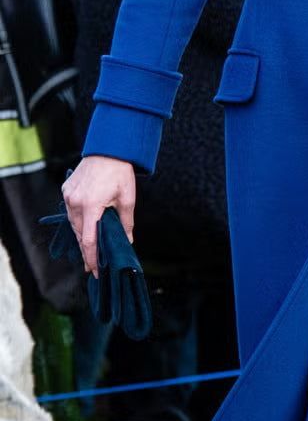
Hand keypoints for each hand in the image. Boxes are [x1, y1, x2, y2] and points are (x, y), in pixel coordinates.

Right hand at [62, 156, 135, 275]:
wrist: (108, 149)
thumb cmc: (120, 173)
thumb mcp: (127, 199)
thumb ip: (125, 223)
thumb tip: (126, 241)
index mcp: (91, 205)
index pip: (88, 240)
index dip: (91, 257)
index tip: (93, 271)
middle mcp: (75, 202)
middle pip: (79, 234)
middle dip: (86, 251)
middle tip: (92, 266)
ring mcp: (69, 196)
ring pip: (73, 224)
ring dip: (82, 236)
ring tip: (90, 250)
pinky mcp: (66, 190)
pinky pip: (71, 212)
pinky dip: (78, 222)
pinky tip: (85, 229)